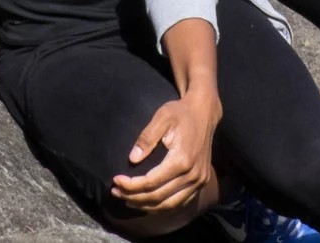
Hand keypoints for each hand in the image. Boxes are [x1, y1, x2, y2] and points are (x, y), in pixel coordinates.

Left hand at [112, 93, 219, 212]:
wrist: (204, 113)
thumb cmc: (180, 113)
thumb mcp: (162, 118)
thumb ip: (147, 138)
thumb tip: (132, 159)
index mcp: (182, 160)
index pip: (151, 182)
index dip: (130, 185)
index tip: (115, 180)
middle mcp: (193, 175)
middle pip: (158, 197)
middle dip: (134, 197)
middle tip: (116, 192)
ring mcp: (199, 181)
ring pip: (169, 205)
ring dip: (146, 206)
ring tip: (127, 201)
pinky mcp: (201, 182)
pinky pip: (180, 202)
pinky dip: (162, 207)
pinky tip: (148, 203)